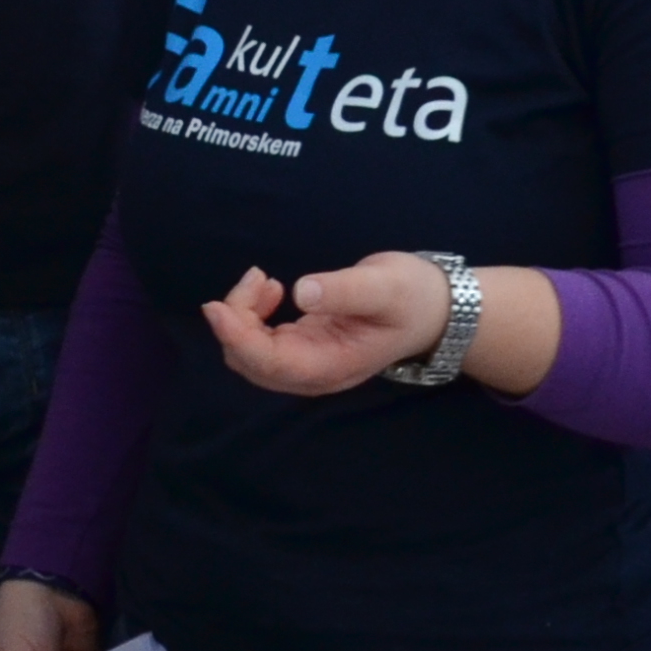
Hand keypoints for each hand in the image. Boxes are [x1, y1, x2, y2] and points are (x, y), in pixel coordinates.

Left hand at [202, 255, 446, 398]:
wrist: (433, 308)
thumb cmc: (412, 296)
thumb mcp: (385, 287)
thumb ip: (345, 291)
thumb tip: (302, 292)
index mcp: (332, 366)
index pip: (270, 363)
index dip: (237, 338)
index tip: (216, 307)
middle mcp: (314, 372)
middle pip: (251, 362)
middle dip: (237, 322)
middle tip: (257, 277)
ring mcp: (307, 363)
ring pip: (251, 352)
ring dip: (243, 316)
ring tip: (264, 280)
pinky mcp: (303, 347)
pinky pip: (261, 342)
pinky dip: (252, 316)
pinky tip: (270, 289)